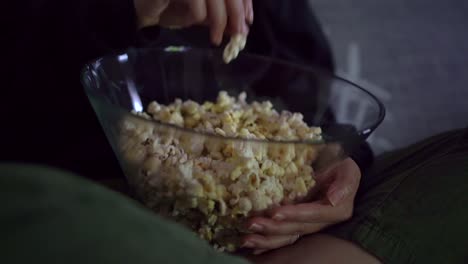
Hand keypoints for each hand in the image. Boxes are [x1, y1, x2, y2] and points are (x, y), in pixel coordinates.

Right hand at [134, 0, 253, 44]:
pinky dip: (197, 14)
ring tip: (216, 39)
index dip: (244, 3)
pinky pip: (195, 1)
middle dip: (236, 14)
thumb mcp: (204, 13)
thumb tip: (245, 28)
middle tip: (238, 35)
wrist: (143, 8)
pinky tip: (191, 22)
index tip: (248, 21)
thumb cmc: (174, 7)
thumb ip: (223, 17)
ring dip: (219, 20)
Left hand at [242, 158, 360, 254]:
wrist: (338, 170)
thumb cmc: (342, 168)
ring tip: (246, 238)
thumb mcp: (349, 171)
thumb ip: (345, 184)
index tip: (276, 213)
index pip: (313, 214)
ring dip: (266, 239)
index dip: (295, 215)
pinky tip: (251, 246)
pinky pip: (283, 236)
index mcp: (335, 210)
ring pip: (287, 236)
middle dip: (273, 228)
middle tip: (252, 224)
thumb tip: (333, 198)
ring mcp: (308, 224)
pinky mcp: (297, 224)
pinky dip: (267, 242)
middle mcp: (321, 221)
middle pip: (296, 229)